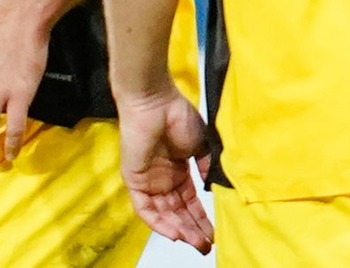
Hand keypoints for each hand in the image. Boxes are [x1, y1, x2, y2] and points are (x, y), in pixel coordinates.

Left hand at [117, 85, 213, 254]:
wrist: (155, 103)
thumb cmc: (178, 115)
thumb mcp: (201, 143)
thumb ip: (207, 165)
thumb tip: (213, 187)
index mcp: (179, 170)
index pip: (190, 201)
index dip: (201, 217)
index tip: (214, 231)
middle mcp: (164, 180)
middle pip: (178, 211)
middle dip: (193, 229)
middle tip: (206, 245)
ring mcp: (149, 182)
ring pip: (164, 214)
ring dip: (180, 229)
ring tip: (195, 242)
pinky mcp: (135, 182)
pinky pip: (146, 209)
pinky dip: (160, 222)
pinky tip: (175, 232)